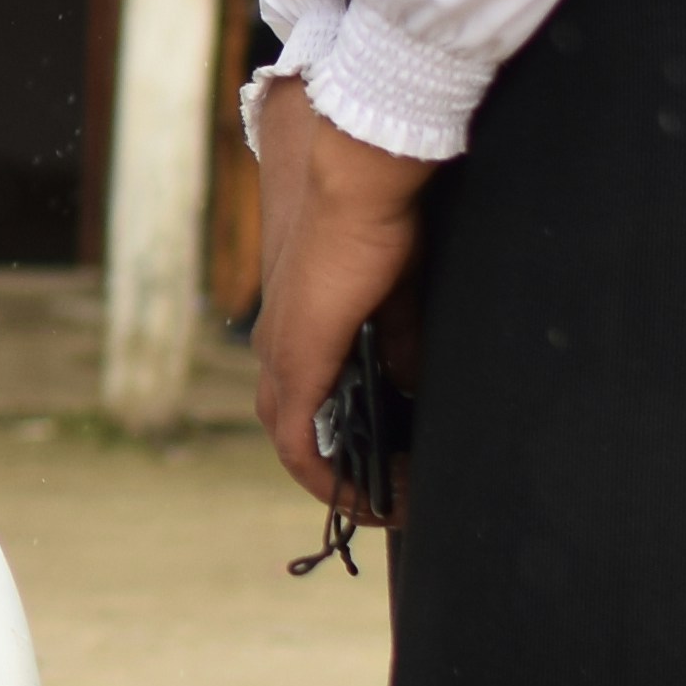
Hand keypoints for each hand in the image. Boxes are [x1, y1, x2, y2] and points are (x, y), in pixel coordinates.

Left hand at [249, 74, 426, 502]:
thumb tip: (411, 389)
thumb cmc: (373, 222)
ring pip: (292, 441)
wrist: (353, 183)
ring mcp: (278, 358)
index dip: (338, 444)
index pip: (302, 402)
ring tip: (384, 502)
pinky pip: (296, 443)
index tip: (385, 472)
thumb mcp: (394, 298)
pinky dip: (325, 475)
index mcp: (297, 327)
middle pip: (293, 430)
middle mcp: (274, 347)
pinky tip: (362, 497)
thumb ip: (398, 348)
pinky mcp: (294, 365)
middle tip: (390, 496)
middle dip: (339, 470)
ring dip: (334, 476)